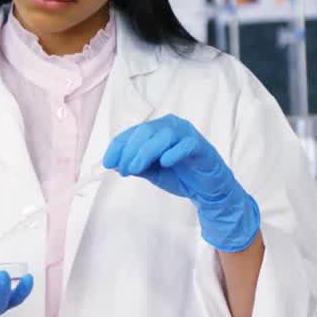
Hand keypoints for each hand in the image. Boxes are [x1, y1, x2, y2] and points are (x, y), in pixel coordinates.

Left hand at [104, 114, 260, 252]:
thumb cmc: (181, 176)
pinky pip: (187, 144)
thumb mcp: (153, 172)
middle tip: (124, 170)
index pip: (134, 132)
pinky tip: (164, 163)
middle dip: (130, 151)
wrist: (208, 190)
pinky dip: (174, 152)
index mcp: (159, 130)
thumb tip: (116, 163)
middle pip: (146, 130)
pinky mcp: (202, 147)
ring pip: (164, 135)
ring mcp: (188, 135)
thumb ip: (137, 165)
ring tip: (136, 169)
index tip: (108, 163)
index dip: (119, 146)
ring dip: (146, 152)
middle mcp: (172, 126)